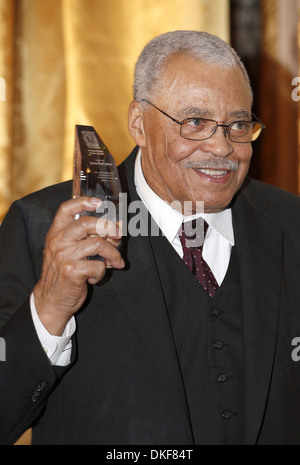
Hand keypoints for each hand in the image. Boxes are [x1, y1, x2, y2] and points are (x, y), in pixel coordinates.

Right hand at [33, 197, 124, 335]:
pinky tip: (95, 277)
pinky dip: (102, 272)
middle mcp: (58, 242)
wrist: (50, 301)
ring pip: (98, 244)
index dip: (83, 202)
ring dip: (112, 254)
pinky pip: (98, 265)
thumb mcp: (66, 251)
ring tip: (115, 262)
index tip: (99, 202)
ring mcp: (64, 256)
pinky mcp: (71, 271)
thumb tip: (115, 229)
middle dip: (108, 227)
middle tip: (118, 235)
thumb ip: (84, 238)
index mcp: (56, 233)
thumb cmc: (62, 274)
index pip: (66, 209)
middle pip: (87, 223)